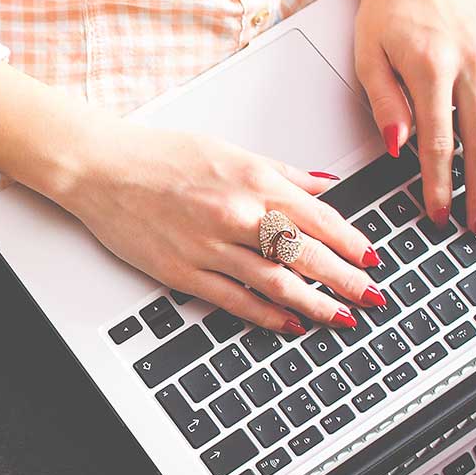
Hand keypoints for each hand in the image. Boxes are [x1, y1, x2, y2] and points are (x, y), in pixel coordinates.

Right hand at [52, 118, 384, 333]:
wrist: (103, 169)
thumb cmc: (160, 156)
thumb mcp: (230, 151)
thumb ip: (282, 173)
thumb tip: (324, 185)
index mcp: (253, 181)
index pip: (319, 218)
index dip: (352, 243)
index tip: (372, 260)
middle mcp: (237, 215)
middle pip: (307, 255)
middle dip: (346, 280)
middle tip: (373, 297)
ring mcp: (211, 247)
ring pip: (277, 282)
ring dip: (315, 304)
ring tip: (341, 318)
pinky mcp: (184, 272)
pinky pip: (236, 300)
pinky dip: (268, 315)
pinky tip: (290, 323)